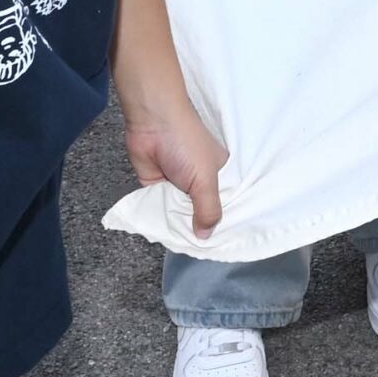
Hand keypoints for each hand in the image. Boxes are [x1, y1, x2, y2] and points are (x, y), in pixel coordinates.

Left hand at [126, 99, 227, 240]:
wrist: (153, 123)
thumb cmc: (187, 144)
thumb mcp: (205, 180)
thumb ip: (207, 209)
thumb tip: (205, 236)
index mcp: (219, 175)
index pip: (224, 204)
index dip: (222, 223)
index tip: (223, 246)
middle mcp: (199, 182)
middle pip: (200, 212)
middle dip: (198, 229)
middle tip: (200, 253)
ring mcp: (177, 185)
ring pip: (179, 214)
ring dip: (177, 226)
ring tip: (181, 249)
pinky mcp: (155, 187)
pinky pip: (159, 210)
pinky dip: (159, 220)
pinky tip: (162, 236)